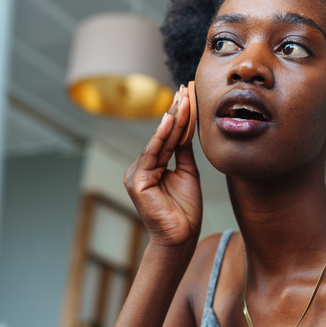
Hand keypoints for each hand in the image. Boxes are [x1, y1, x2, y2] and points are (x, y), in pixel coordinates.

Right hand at [124, 86, 201, 247]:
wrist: (181, 237)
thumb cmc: (185, 209)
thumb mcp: (187, 173)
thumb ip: (182, 151)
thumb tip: (186, 127)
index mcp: (152, 166)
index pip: (168, 136)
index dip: (179, 116)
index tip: (189, 94)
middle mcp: (141, 167)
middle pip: (163, 135)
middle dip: (176, 111)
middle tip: (186, 88)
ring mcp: (137, 173)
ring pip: (159, 141)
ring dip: (172, 119)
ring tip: (183, 99)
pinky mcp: (136, 181)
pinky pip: (152, 154)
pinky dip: (161, 137)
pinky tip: (170, 121)